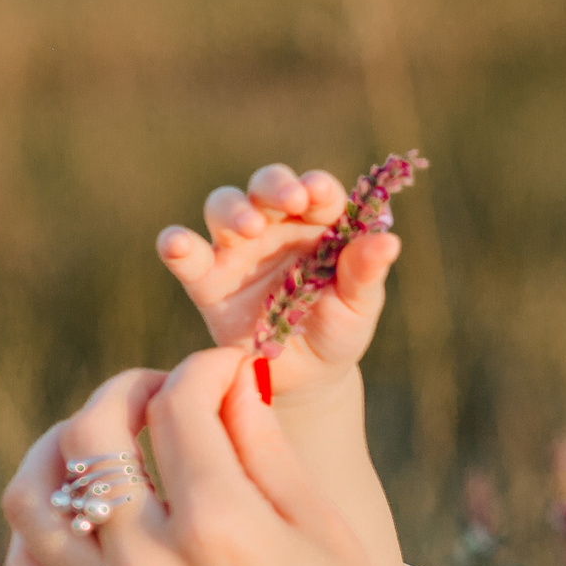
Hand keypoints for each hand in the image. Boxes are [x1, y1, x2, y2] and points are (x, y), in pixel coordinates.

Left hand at [1, 351, 441, 565]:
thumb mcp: (326, 532)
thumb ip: (264, 447)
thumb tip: (225, 379)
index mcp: (223, 530)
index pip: (180, 406)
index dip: (204, 371)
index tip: (225, 373)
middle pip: (91, 434)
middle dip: (126, 391)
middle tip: (160, 396)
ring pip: (33, 497)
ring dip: (60, 449)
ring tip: (101, 443)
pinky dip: (44, 525)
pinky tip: (87, 514)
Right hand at [157, 162, 400, 407]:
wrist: (304, 379)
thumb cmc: (337, 331)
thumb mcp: (358, 305)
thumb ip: (365, 272)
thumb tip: (390, 241)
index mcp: (318, 224)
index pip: (316, 192)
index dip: (316, 188)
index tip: (319, 193)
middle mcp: (275, 227)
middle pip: (265, 187)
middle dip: (274, 186)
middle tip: (289, 201)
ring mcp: (238, 250)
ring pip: (224, 207)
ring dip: (233, 211)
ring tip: (250, 229)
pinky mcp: (206, 280)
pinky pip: (185, 255)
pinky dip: (175, 243)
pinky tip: (176, 244)